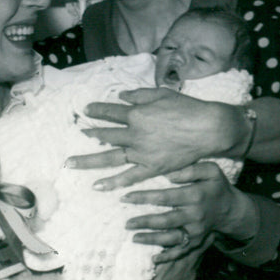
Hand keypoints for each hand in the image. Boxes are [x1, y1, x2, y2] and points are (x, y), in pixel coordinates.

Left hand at [67, 87, 244, 188]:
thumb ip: (139, 96)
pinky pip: (129, 176)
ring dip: (88, 160)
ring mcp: (142, 153)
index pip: (110, 112)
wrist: (208, 128)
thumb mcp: (161, 94)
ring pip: (110, 157)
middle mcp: (135, 134)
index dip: (97, 110)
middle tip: (77, 134)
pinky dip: (113, 182)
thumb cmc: (186, 108)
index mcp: (136, 114)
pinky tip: (98, 186)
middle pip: (105, 135)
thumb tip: (121, 97)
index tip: (87, 110)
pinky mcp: (152, 167)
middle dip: (89, 133)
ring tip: (71, 163)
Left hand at [121, 162, 257, 261]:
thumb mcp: (210, 171)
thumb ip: (191, 169)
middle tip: (126, 223)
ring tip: (133, 238)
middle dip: (145, 222)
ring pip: (171, 238)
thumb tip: (169, 174)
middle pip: (166, 220)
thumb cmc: (215, 186)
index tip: (126, 197)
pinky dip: (168, 256)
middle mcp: (194, 216)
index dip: (145, 197)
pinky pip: (181, 251)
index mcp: (195, 196)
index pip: (165, 197)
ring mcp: (196, 231)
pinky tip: (153, 259)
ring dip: (152, 239)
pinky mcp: (196, 241)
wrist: (230, 209)